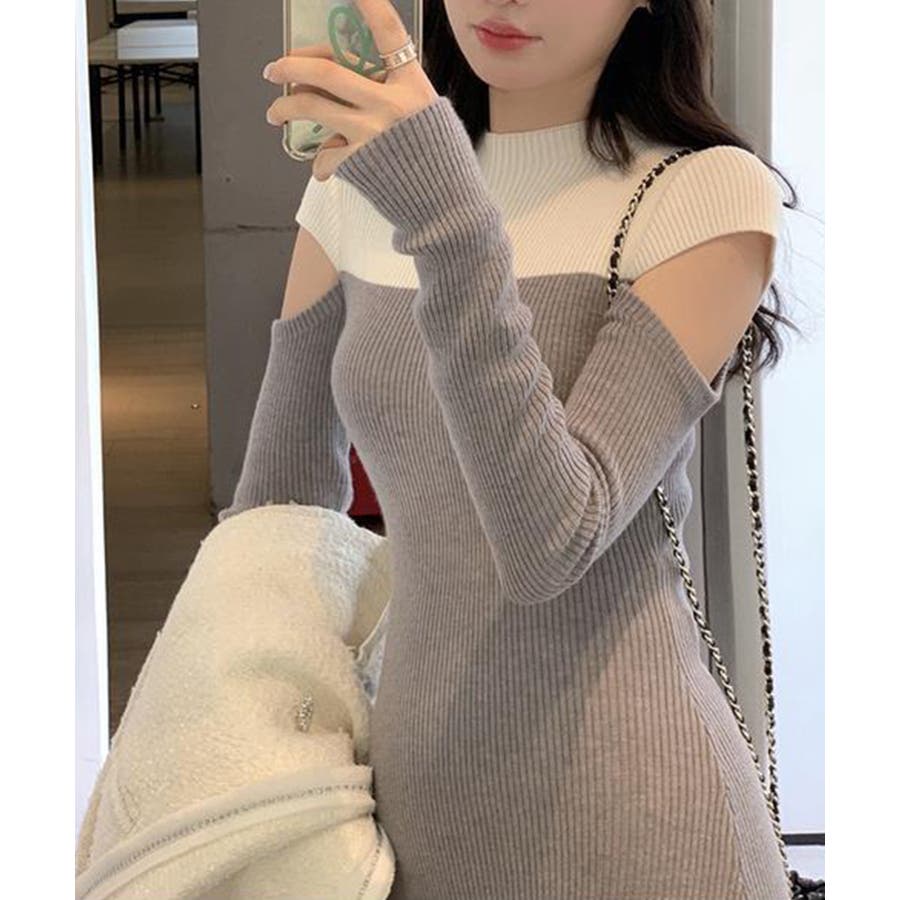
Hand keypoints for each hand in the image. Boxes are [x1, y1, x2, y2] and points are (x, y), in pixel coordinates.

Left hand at [262, 0, 438, 182]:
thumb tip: (346, 83)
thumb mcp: (426, 112)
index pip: (388, 33)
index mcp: (411, 84)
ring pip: (312, 108)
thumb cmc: (437, 159)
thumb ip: (392, 91)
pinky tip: (323, 164)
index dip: (369, 5)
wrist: (447, 204)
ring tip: (275, 114)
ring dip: (284, 109)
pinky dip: (319, 161)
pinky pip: (324, 154)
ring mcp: (373, 133)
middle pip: (327, 71)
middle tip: (273, 70)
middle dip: (290, 66)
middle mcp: (390, 103)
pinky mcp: (361, 163)